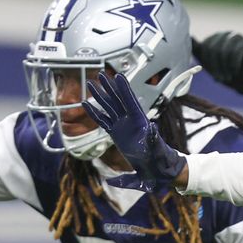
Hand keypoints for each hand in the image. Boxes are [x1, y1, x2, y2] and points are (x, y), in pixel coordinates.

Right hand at [82, 69, 185, 187]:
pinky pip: (102, 120)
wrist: (155, 168)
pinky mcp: (115, 133)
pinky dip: (93, 113)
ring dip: (100, 96)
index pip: (129, 101)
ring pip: (108, 107)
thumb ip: (153, 137)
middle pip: (117, 99)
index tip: (117, 76)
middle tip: (101, 74)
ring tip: (91, 84)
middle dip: (109, 87)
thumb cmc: (158, 157)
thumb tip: (153, 126)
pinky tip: (85, 104)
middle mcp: (129, 120)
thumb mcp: (156, 147)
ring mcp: (121, 125)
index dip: (123, 89)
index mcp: (139, 120)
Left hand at [192, 31, 242, 92]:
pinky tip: (237, 72)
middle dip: (215, 67)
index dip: (207, 63)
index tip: (214, 74)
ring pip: (221, 50)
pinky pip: (234, 52)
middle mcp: (224, 35)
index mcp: (214, 40)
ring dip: (224, 68)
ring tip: (229, 78)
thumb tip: (189, 38)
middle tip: (221, 79)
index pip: (203, 47)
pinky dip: (233, 66)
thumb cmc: (233, 75)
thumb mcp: (213, 67)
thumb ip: (201, 54)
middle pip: (210, 48)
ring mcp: (235, 37)